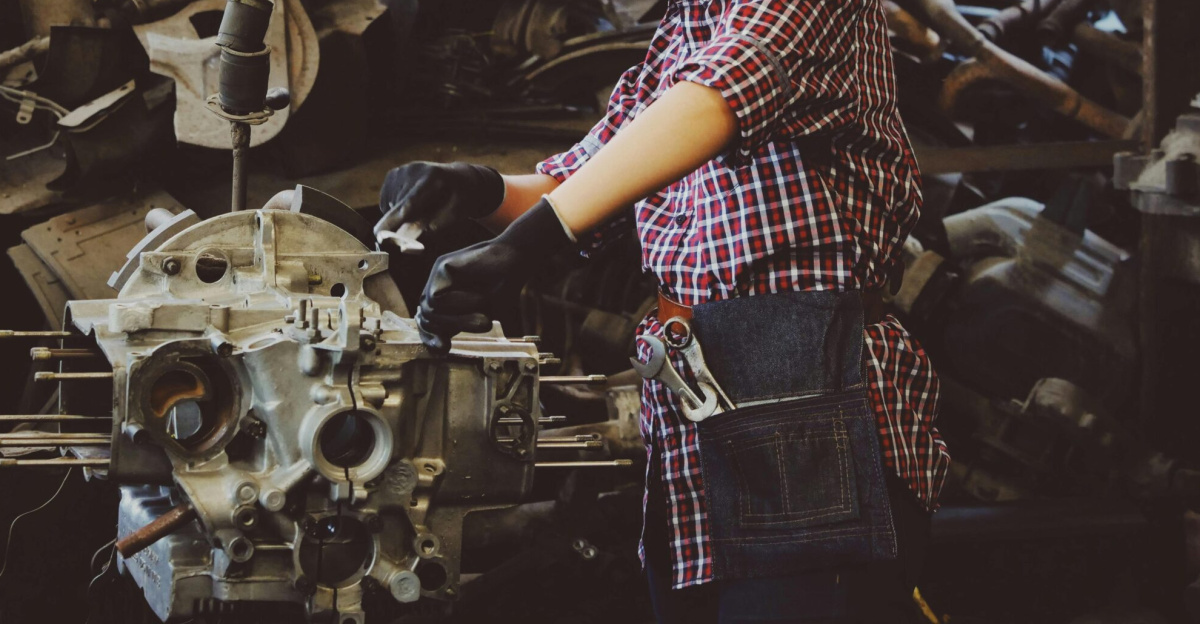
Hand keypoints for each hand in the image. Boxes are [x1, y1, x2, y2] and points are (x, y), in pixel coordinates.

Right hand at [375, 162, 504, 237]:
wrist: (460, 179)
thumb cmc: (459, 201)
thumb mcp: (453, 216)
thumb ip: (430, 228)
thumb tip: (405, 242)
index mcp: (433, 179)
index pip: (410, 203)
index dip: (394, 219)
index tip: (380, 234)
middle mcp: (414, 170)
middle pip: (397, 205)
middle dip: (402, 221)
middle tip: (423, 220)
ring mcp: (402, 170)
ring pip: (389, 205)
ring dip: (400, 214)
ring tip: (422, 207)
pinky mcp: (394, 173)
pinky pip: (386, 200)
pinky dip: (395, 207)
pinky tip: (412, 203)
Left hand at [417, 198, 573, 353]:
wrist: (516, 260)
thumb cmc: (502, 288)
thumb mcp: (480, 316)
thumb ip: (459, 327)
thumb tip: (439, 348)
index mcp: (445, 301)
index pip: (427, 323)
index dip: (430, 339)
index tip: (444, 349)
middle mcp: (437, 287)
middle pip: (426, 319)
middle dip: (450, 328)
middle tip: (481, 326)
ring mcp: (437, 276)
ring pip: (430, 311)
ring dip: (459, 319)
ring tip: (484, 317)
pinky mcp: (441, 266)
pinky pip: (436, 297)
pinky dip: (458, 304)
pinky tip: (478, 297)